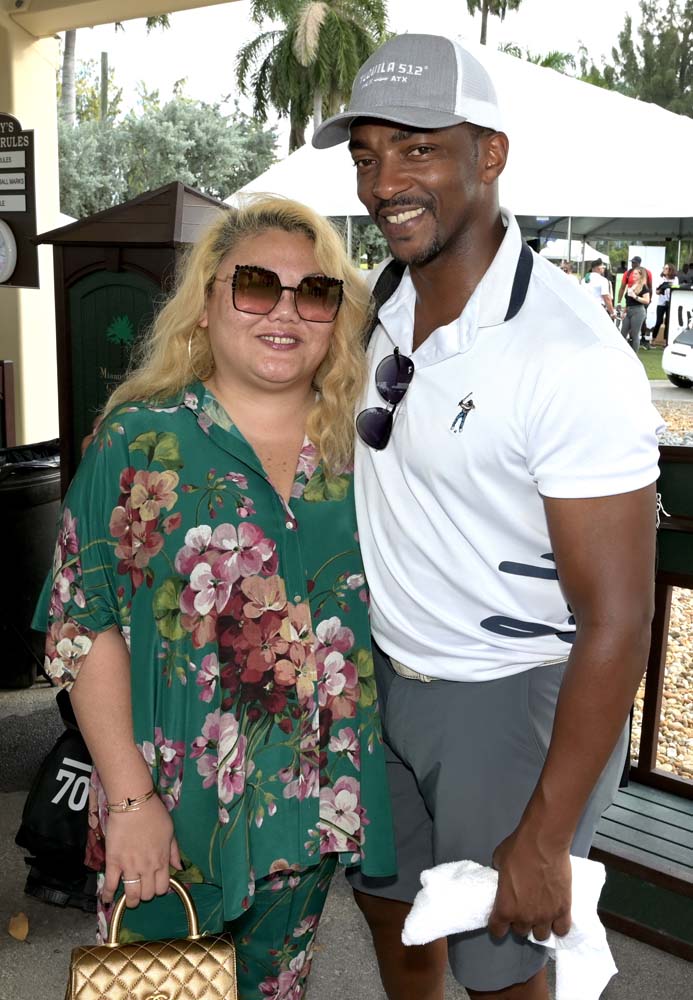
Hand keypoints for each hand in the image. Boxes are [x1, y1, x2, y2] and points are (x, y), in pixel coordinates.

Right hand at [101, 794, 181, 907]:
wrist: (134, 805)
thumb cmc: (154, 815)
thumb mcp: (170, 832)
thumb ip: (174, 852)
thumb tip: (179, 867)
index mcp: (162, 861)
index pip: (162, 887)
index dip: (159, 889)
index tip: (156, 886)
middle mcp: (147, 868)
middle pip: (147, 894)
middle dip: (146, 894)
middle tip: (142, 888)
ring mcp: (129, 867)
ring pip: (132, 894)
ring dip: (131, 900)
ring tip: (130, 899)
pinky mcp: (113, 863)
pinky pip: (110, 884)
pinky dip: (107, 895)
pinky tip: (107, 900)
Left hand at [488, 827, 571, 941]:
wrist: (544, 842)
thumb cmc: (518, 849)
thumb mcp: (498, 862)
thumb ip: (499, 877)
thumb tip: (505, 879)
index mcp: (505, 908)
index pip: (497, 931)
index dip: (497, 925)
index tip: (499, 919)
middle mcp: (525, 917)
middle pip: (520, 932)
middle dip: (519, 921)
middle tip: (521, 908)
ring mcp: (546, 916)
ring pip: (541, 935)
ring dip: (538, 925)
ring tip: (539, 912)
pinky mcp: (563, 909)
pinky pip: (562, 929)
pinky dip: (558, 925)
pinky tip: (555, 916)